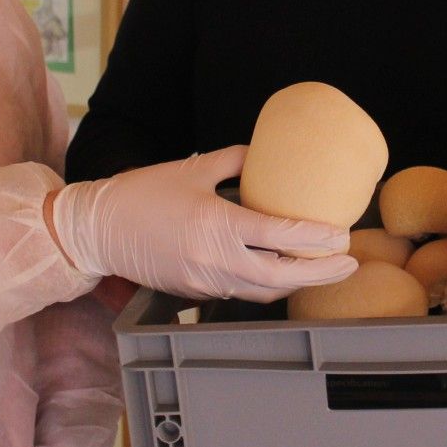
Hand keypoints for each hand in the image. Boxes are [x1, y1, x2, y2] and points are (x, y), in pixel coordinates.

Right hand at [50, 146, 356, 302]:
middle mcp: (214, 260)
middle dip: (320, 273)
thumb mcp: (192, 168)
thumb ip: (234, 161)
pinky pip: (241, 293)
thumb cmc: (141, 194)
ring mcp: (204, 281)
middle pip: (281, 277)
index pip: (280, 238)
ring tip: (324, 270)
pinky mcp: (194, 293)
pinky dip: (268, 287)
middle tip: (349, 263)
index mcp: (216, 226)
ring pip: (263, 291)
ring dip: (296, 283)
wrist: (97, 230)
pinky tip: (284, 275)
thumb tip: (263, 153)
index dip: (316, 240)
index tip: (342, 236)